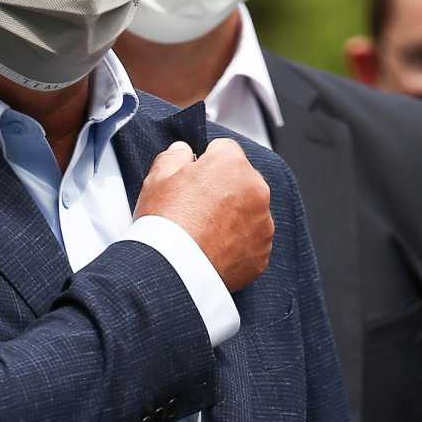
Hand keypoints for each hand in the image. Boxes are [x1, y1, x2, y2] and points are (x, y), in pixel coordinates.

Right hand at [136, 138, 273, 291]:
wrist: (173, 270)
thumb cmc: (166, 223)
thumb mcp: (158, 177)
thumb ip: (175, 155)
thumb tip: (183, 152)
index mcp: (232, 164)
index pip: (224, 150)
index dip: (206, 163)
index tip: (194, 178)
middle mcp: (256, 190)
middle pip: (242, 181)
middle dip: (224, 190)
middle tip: (196, 209)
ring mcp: (263, 224)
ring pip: (250, 213)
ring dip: (233, 218)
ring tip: (204, 233)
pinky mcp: (262, 254)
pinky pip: (252, 243)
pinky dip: (237, 246)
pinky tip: (213, 251)